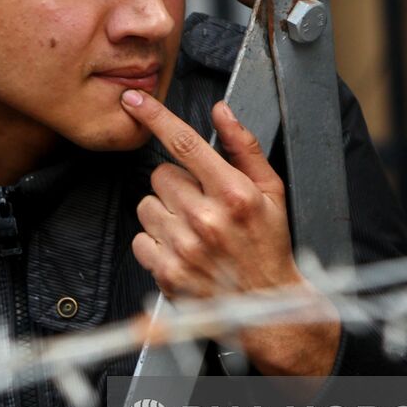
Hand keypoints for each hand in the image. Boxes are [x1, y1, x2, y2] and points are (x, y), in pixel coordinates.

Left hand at [120, 89, 340, 377]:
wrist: (267, 306)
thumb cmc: (269, 246)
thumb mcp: (272, 191)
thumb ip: (244, 147)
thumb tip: (222, 111)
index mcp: (234, 194)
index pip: (185, 143)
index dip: (155, 116)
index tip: (134, 100)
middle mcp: (206, 219)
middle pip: (160, 175)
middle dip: (177, 185)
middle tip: (201, 204)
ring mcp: (184, 248)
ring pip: (146, 205)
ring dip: (165, 213)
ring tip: (193, 230)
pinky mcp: (167, 272)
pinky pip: (140, 239)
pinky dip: (156, 242)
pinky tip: (182, 250)